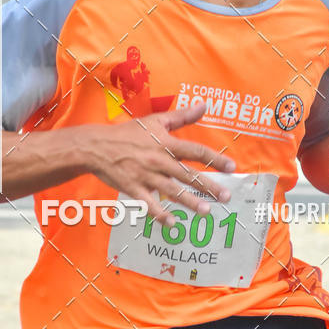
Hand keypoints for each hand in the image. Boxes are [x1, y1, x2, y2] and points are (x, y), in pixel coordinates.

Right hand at [87, 101, 235, 225]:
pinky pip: (149, 204)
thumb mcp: (156, 120)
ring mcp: (146, 176)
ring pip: (171, 191)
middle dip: (208, 186)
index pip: (195, 151)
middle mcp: (159, 160)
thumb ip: (182, 116)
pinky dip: (160, 214)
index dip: (215, 158)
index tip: (231, 167)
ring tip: (206, 211)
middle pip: (188, 174)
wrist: (97, 146)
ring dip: (189, 202)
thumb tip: (204, 105)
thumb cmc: (128, 133)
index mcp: (166, 143)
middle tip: (226, 196)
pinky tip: (172, 223)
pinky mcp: (133, 189)